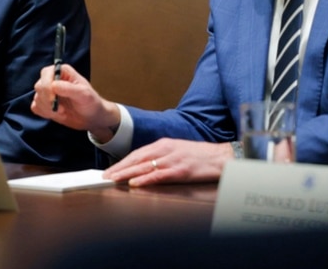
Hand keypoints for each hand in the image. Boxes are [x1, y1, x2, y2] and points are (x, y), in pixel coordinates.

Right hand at [31, 63, 119, 140]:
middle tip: (62, 109)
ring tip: (63, 112)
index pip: (46, 73)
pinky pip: (35, 107)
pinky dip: (44, 113)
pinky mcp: (44, 104)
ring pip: (36, 98)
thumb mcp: (84, 94)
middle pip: (39, 86)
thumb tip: (53, 85)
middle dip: (48, 100)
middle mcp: (52, 79)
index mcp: (62, 71)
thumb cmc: (91, 102)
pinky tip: (56, 115)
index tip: (54, 100)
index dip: (47, 87)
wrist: (91, 117)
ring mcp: (47, 92)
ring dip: (48, 108)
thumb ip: (69, 89)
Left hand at [103, 138, 232, 186]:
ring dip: (127, 174)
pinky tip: (135, 183)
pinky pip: (159, 175)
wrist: (223, 157)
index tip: (110, 170)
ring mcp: (173, 160)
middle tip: (105, 176)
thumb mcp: (178, 151)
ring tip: (113, 180)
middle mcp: (166, 149)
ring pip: (144, 167)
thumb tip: (143, 167)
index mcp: (164, 144)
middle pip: (137, 159)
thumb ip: (161, 157)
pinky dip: (145, 179)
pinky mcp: (181, 170)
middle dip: (119, 168)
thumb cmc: (201, 156)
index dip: (122, 162)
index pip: (137, 153)